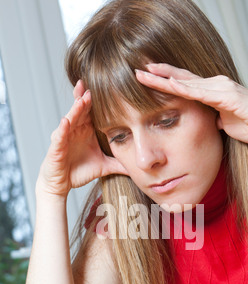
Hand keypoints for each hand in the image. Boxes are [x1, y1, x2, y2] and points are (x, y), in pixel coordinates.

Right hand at [37, 80, 128, 198]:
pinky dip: (62, 128)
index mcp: (86, 130)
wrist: (62, 185)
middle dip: (87, 96)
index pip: (94, 111)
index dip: (101, 100)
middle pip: (81, 109)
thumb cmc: (79, 171)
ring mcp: (64, 136)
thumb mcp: (105, 166)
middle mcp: (75, 129)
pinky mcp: (56, 148)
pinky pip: (59, 136)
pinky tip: (66, 121)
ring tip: (83, 98)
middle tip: (96, 83)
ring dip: (76, 108)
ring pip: (71, 118)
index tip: (112, 88)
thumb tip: (140, 164)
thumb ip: (121, 163)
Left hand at [135, 63, 247, 148]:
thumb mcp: (225, 123)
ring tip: (145, 74)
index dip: (165, 80)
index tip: (147, 79)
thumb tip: (210, 122)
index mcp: (213, 91)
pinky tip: (169, 84)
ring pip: (187, 82)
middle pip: (182, 78)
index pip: (185, 84)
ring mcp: (221, 88)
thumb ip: (214, 119)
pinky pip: (201, 93)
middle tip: (138, 70)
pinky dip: (184, 89)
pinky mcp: (227, 96)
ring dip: (165, 78)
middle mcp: (215, 85)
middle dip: (159, 74)